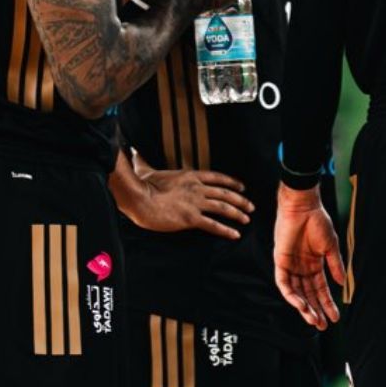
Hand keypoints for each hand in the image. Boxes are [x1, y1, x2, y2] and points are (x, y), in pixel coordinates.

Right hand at [133, 169, 254, 237]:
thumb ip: (144, 161)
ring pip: (223, 208)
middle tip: (251, 207)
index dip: (232, 182)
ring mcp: (195, 203)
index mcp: (190, 176)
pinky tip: (235, 234)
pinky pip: (213, 225)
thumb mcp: (146, 169)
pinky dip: (226, 230)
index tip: (242, 187)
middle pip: (225, 193)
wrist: (138, 199)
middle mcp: (196, 188)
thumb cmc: (140, 185)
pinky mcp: (190, 218)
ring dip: (237, 214)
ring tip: (247, 219)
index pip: (217, 177)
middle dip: (240, 200)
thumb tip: (134, 152)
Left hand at [273, 185, 344, 329]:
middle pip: (309, 295)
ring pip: (296, 293)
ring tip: (314, 319)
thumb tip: (341, 283)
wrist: (303, 207)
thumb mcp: (331, 247)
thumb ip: (335, 265)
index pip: (321, 289)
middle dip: (316, 310)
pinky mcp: (280, 262)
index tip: (336, 317)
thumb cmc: (317, 222)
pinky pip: (284, 284)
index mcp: (315, 265)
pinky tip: (301, 305)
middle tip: (323, 325)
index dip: (328, 303)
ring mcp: (291, 266)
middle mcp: (302, 268)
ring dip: (305, 307)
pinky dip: (292, 295)